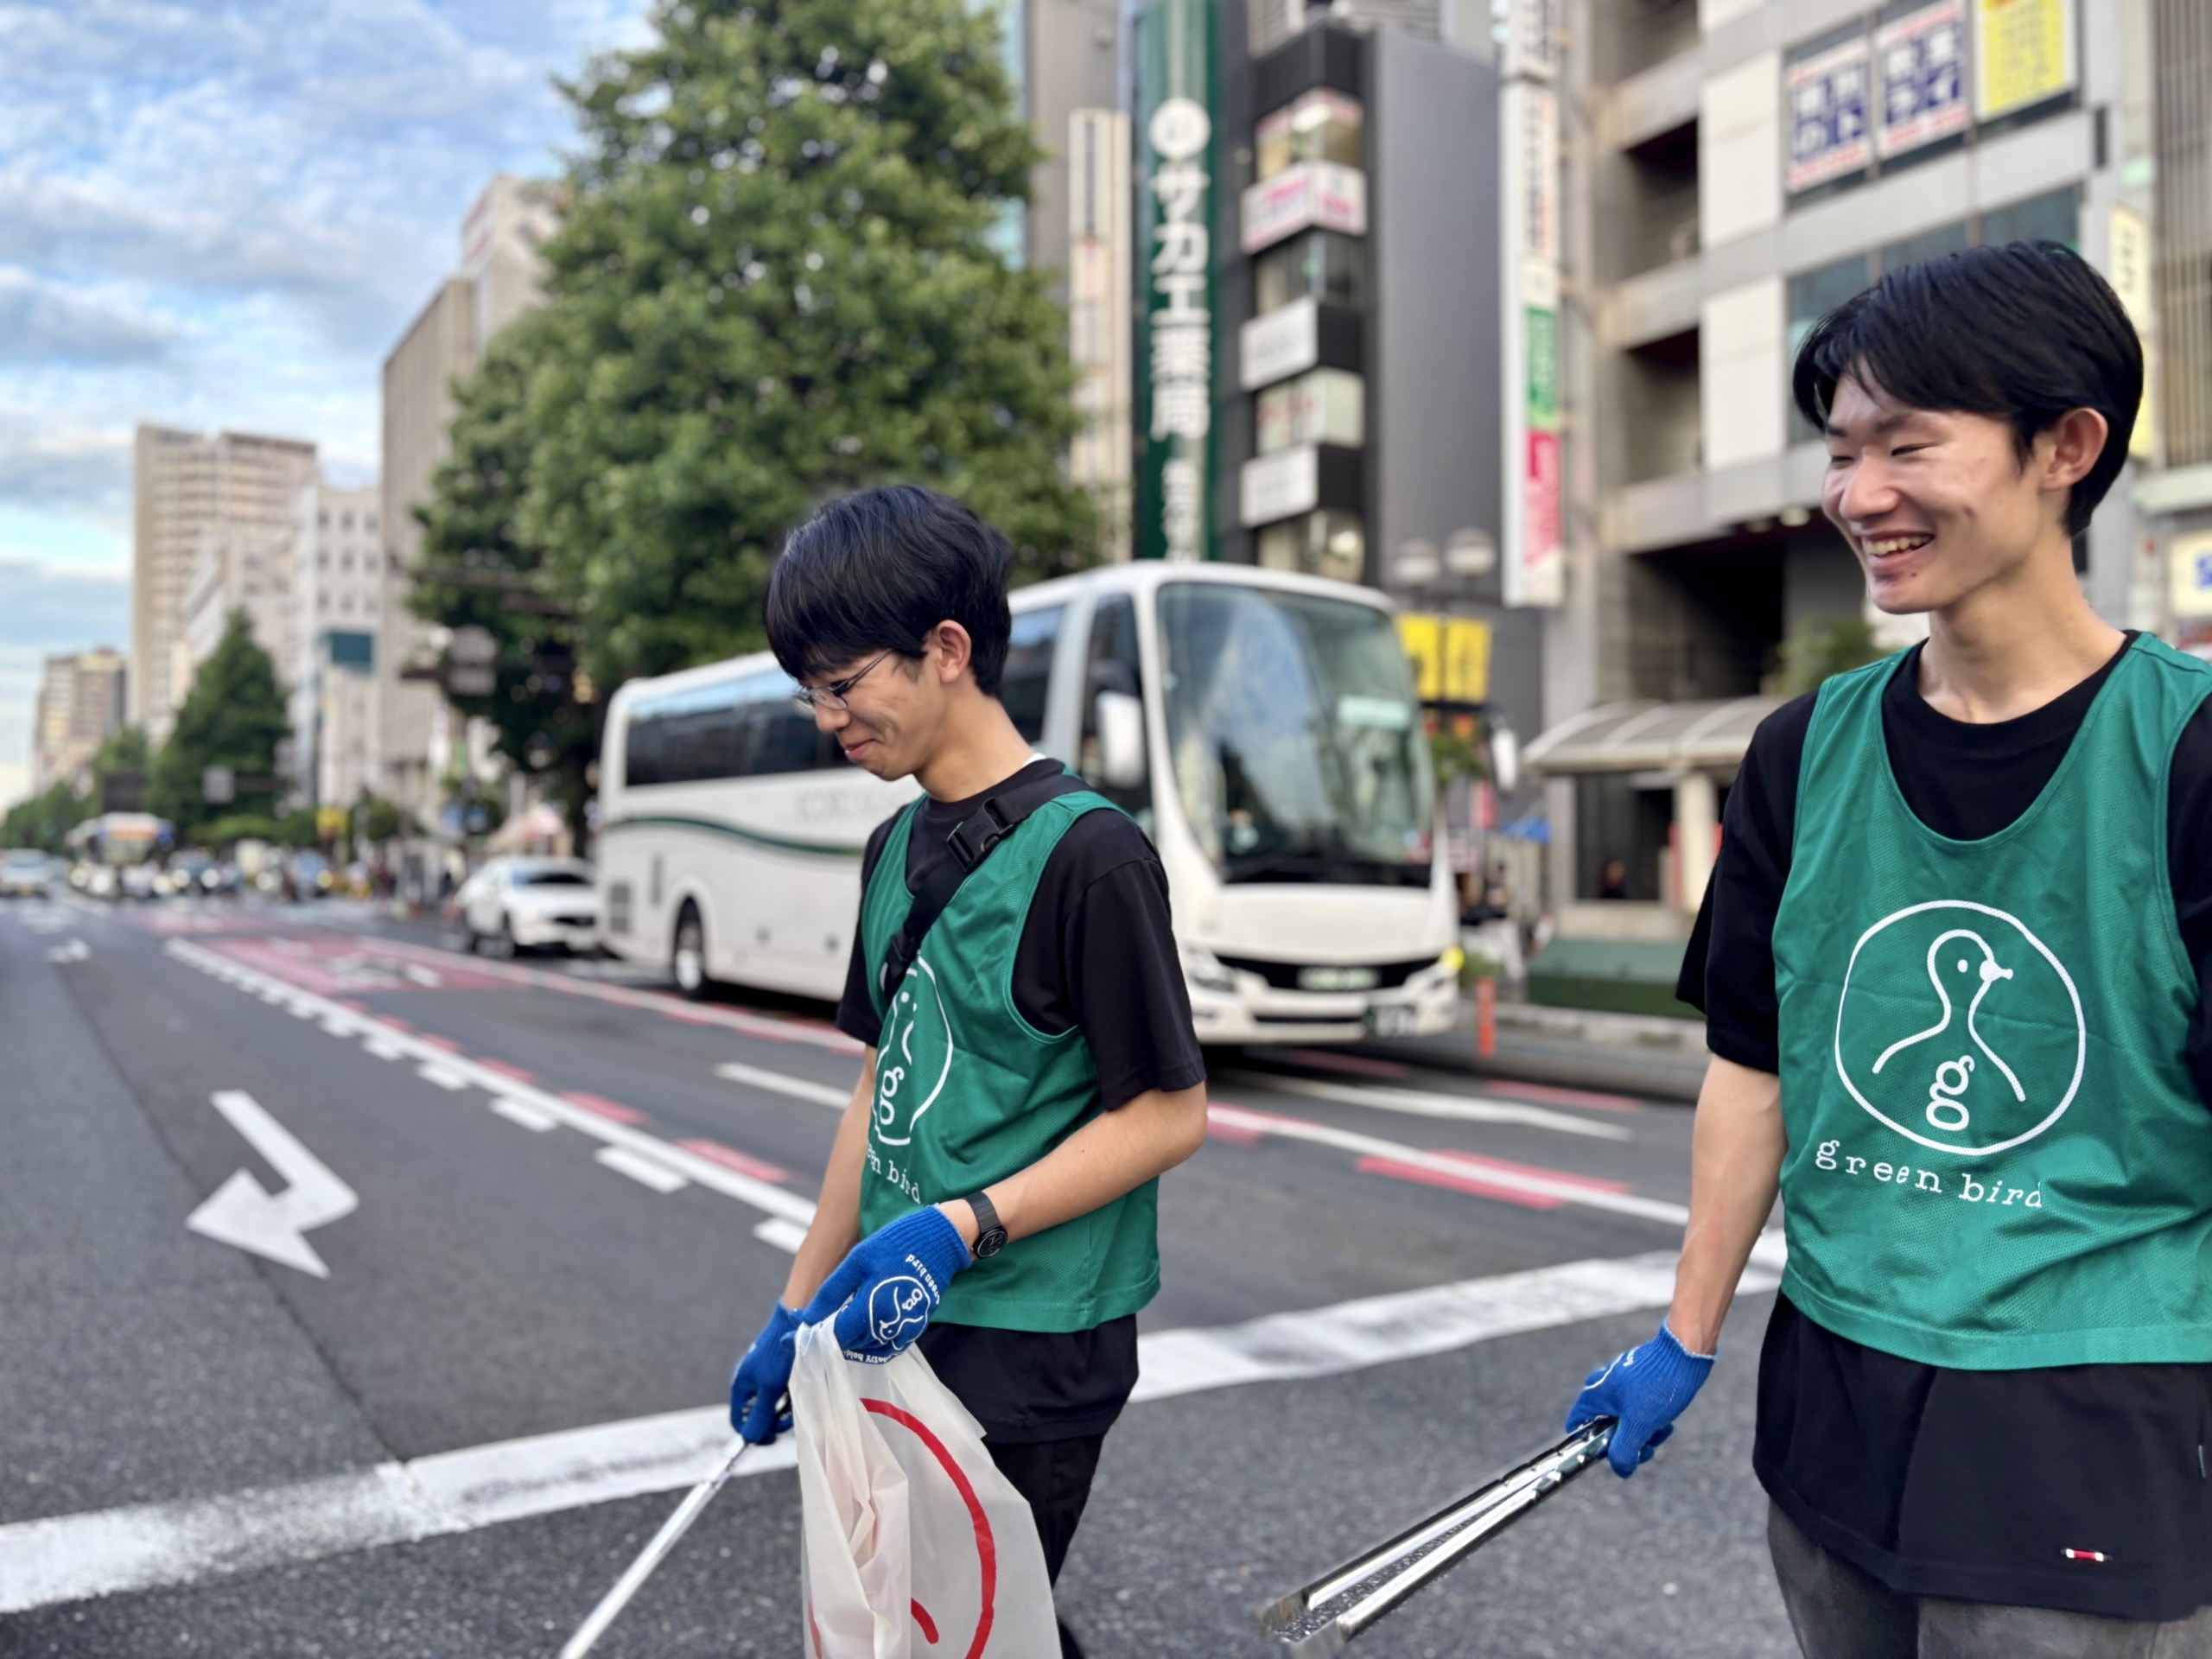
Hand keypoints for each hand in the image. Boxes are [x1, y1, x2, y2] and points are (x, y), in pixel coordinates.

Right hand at [729, 1302, 800, 1442]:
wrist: (796, 1323)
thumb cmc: (779, 1356)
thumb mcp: (769, 1389)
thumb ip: (759, 1415)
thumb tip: (749, 1439)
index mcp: (741, 1387)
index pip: (739, 1421)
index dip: (753, 1433)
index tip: (772, 1438)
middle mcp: (750, 1385)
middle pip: (757, 1416)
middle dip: (773, 1420)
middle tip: (788, 1417)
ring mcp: (763, 1379)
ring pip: (772, 1406)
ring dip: (784, 1408)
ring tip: (794, 1399)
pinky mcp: (777, 1374)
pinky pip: (781, 1394)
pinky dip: (789, 1396)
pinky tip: (797, 1390)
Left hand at [798, 1206, 970, 1363]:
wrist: (942, 1241)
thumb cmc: (897, 1245)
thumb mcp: (857, 1261)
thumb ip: (831, 1293)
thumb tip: (806, 1318)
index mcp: (872, 1311)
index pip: (836, 1336)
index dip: (814, 1336)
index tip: (796, 1334)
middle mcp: (890, 1328)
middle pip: (851, 1346)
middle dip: (831, 1339)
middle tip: (815, 1327)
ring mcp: (905, 1331)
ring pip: (868, 1350)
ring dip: (849, 1343)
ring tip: (835, 1325)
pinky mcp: (914, 1329)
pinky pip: (885, 1347)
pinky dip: (868, 1344)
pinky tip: (859, 1329)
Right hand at [1565, 1321, 1713, 1477]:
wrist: (1684, 1353)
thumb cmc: (1657, 1386)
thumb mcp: (1639, 1425)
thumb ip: (1624, 1451)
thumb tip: (1621, 1470)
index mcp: (1594, 1396)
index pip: (1576, 1428)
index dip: (1591, 1446)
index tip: (1613, 1454)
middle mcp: (1602, 1389)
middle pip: (1604, 1429)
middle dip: (1627, 1443)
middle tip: (1647, 1446)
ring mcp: (1619, 1385)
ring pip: (1624, 1422)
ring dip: (1642, 1433)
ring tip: (1661, 1430)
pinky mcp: (1636, 1384)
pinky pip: (1636, 1411)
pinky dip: (1649, 1420)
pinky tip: (1666, 1421)